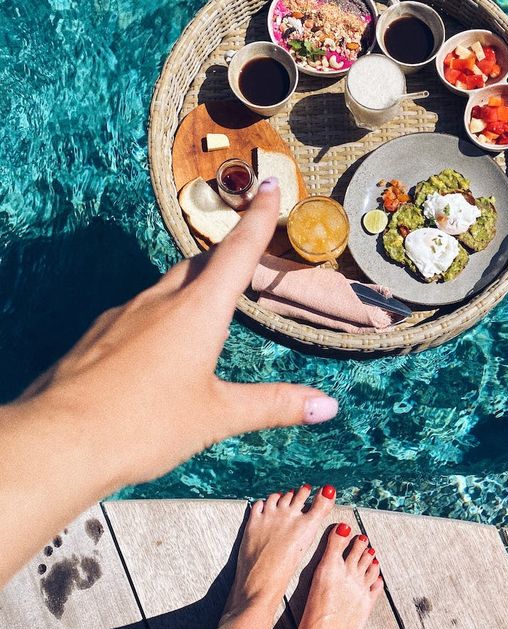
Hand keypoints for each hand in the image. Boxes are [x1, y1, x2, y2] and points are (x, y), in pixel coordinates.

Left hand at [17, 178, 337, 491]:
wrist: (59, 441)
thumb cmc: (144, 426)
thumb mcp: (216, 417)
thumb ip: (273, 406)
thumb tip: (328, 406)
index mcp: (197, 312)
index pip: (236, 252)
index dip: (258, 219)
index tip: (271, 187)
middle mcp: (159, 303)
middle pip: (199, 264)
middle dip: (225, 256)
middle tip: (245, 254)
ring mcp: (122, 316)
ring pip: (165, 288)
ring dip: (191, 287)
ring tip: (207, 306)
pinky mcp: (98, 337)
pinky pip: (137, 314)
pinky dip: (159, 317)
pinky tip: (159, 347)